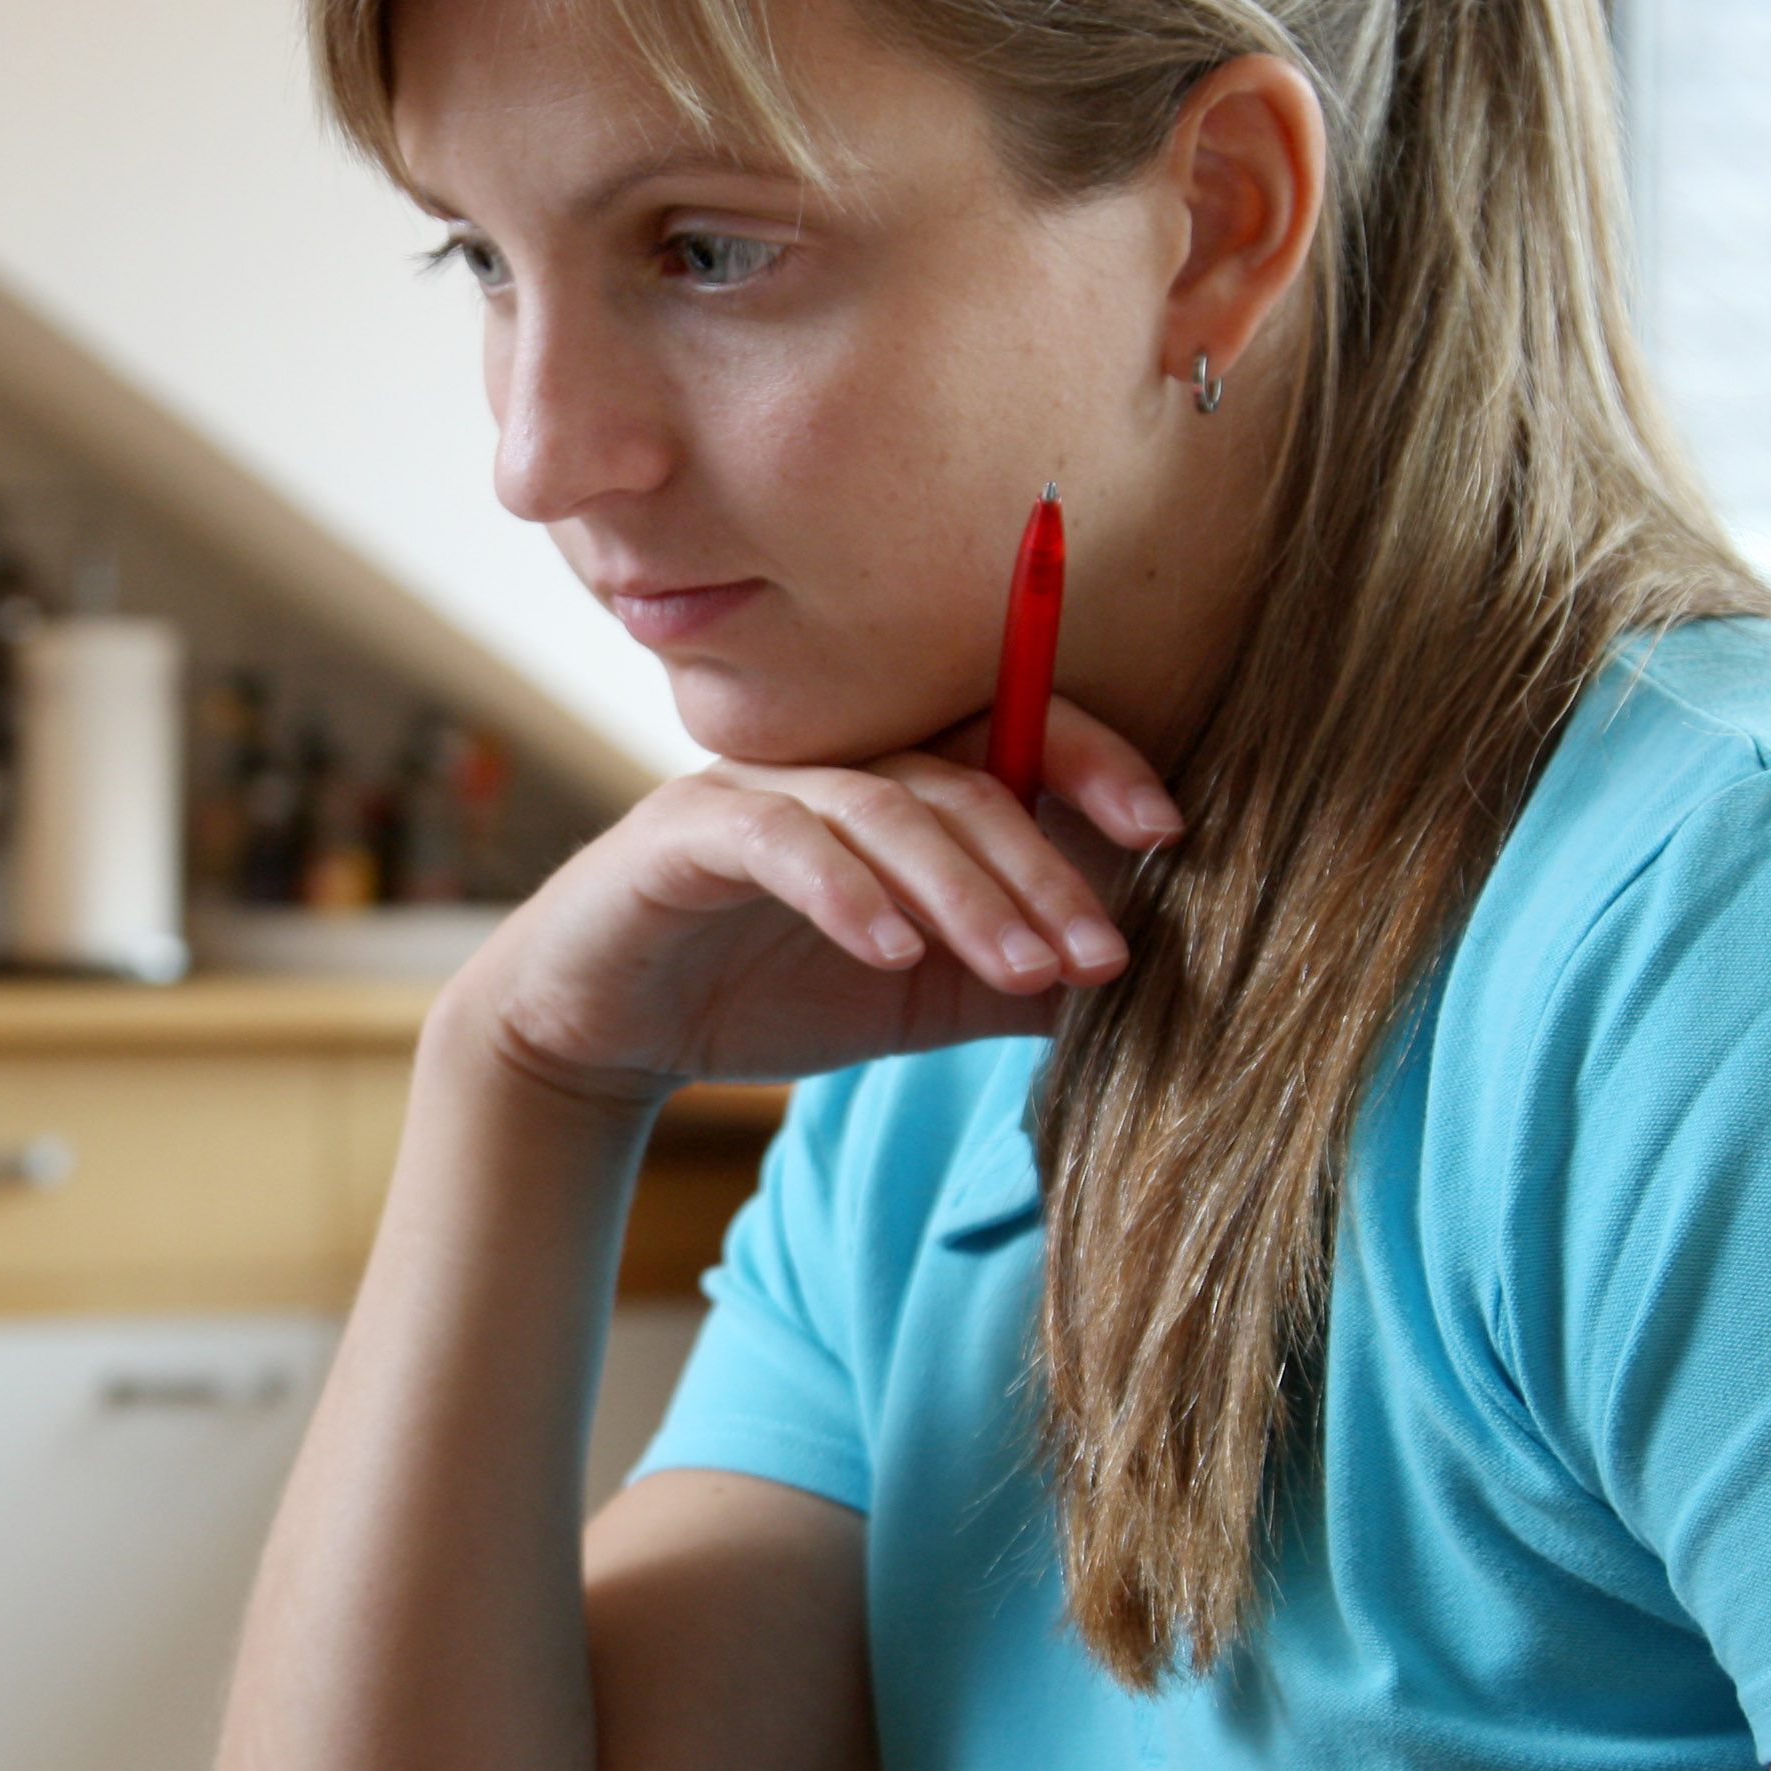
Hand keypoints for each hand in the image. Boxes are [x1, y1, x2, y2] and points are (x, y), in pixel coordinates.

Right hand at [455, 704, 1180, 1112]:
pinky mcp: (686, 831)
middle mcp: (841, 764)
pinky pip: (780, 840)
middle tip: (1103, 955)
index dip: (1097, 766)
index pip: (1017, 741)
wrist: (601, 1030)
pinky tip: (892, 952)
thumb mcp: (923, 1000)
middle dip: (1045, 868)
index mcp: (905, 786)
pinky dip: (844, 892)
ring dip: (967, 891)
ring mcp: (761, 790)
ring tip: (1022, 972)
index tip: (1168, 833)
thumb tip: (1138, 995)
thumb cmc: (765, 990)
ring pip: (887, 808)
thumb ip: (1016, 985)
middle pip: (966, 779)